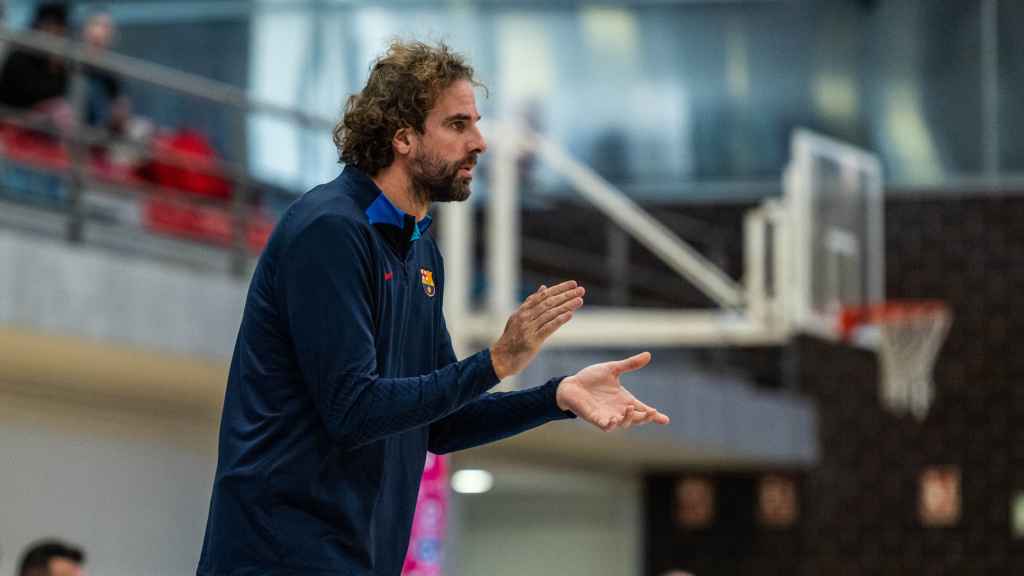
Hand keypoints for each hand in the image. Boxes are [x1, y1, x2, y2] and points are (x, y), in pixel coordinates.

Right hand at [489, 280, 584, 378]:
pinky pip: (548, 328)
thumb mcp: (518, 317)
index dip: (559, 289)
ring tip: (579, 300)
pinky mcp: (532, 341)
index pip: (543, 295)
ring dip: (566, 306)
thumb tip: (543, 288)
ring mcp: (528, 328)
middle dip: (566, 295)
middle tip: (581, 290)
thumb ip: (531, 303)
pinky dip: (559, 320)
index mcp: (523, 310)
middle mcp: (525, 317)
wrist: (501, 359)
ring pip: (550, 313)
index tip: (573, 284)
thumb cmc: (511, 339)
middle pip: (548, 302)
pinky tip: (570, 315)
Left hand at [555, 351, 669, 431]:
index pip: (642, 410)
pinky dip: (611, 425)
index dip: (654, 416)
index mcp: (624, 400)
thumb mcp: (612, 369)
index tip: (666, 420)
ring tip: (630, 409)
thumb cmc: (591, 378)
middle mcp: (618, 410)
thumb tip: (648, 355)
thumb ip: (629, 364)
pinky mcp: (595, 418)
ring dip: (629, 419)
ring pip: (623, 424)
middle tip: (652, 412)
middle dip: (645, 418)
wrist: (571, 385)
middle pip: (637, 420)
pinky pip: (606, 426)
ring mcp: (607, 416)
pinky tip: (614, 420)